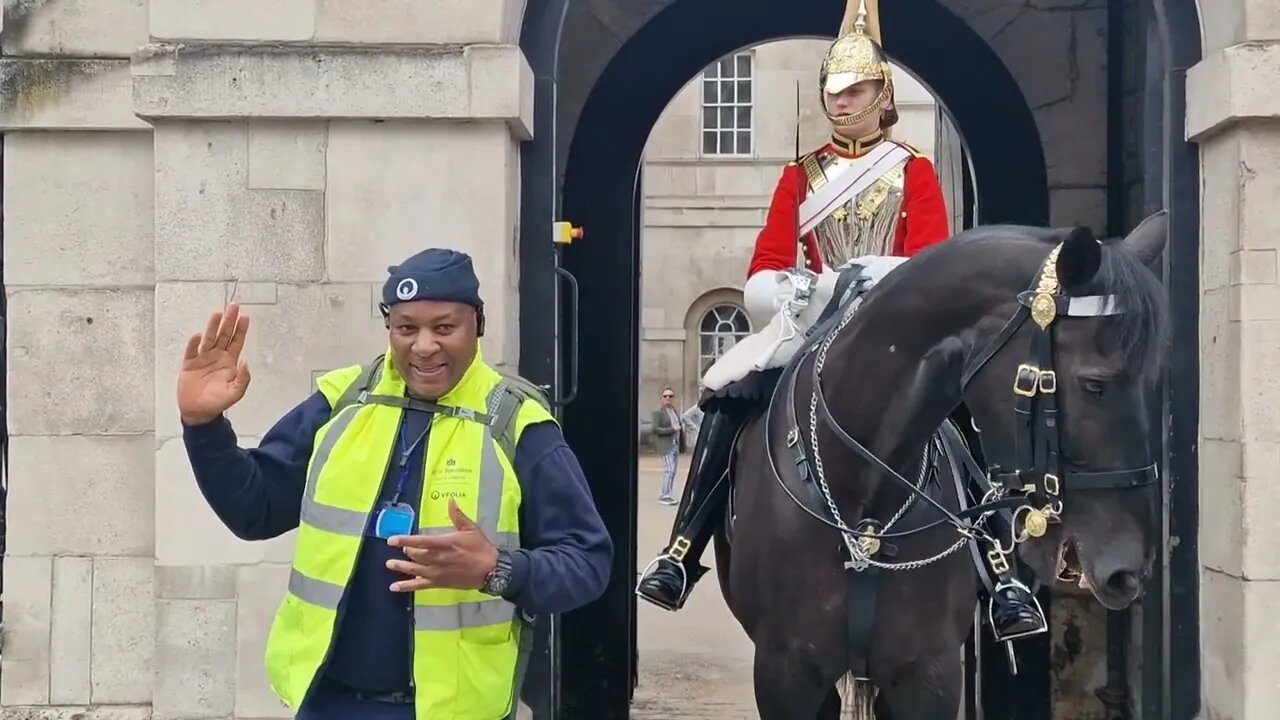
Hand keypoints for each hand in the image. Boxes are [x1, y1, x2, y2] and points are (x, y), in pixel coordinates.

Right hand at [177, 303, 251, 424]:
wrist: (198, 411)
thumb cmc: (218, 402)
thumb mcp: (235, 392)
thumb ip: (243, 378)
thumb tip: (245, 362)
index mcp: (229, 362)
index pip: (236, 342)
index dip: (241, 330)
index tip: (245, 317)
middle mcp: (217, 356)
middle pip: (224, 335)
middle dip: (229, 321)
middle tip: (233, 306)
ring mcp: (203, 358)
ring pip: (209, 339)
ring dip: (213, 327)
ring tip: (217, 314)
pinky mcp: (189, 364)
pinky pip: (191, 351)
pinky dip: (193, 344)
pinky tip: (197, 335)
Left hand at [385, 500, 499, 592]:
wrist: (491, 570)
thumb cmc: (481, 548)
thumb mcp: (471, 529)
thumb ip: (458, 515)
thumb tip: (450, 500)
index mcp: (445, 543)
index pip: (421, 541)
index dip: (405, 540)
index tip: (392, 540)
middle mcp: (438, 558)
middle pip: (416, 555)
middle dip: (407, 551)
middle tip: (403, 548)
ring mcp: (437, 572)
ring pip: (414, 569)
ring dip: (401, 567)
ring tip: (389, 564)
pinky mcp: (438, 583)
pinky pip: (419, 585)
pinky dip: (406, 586)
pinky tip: (394, 587)